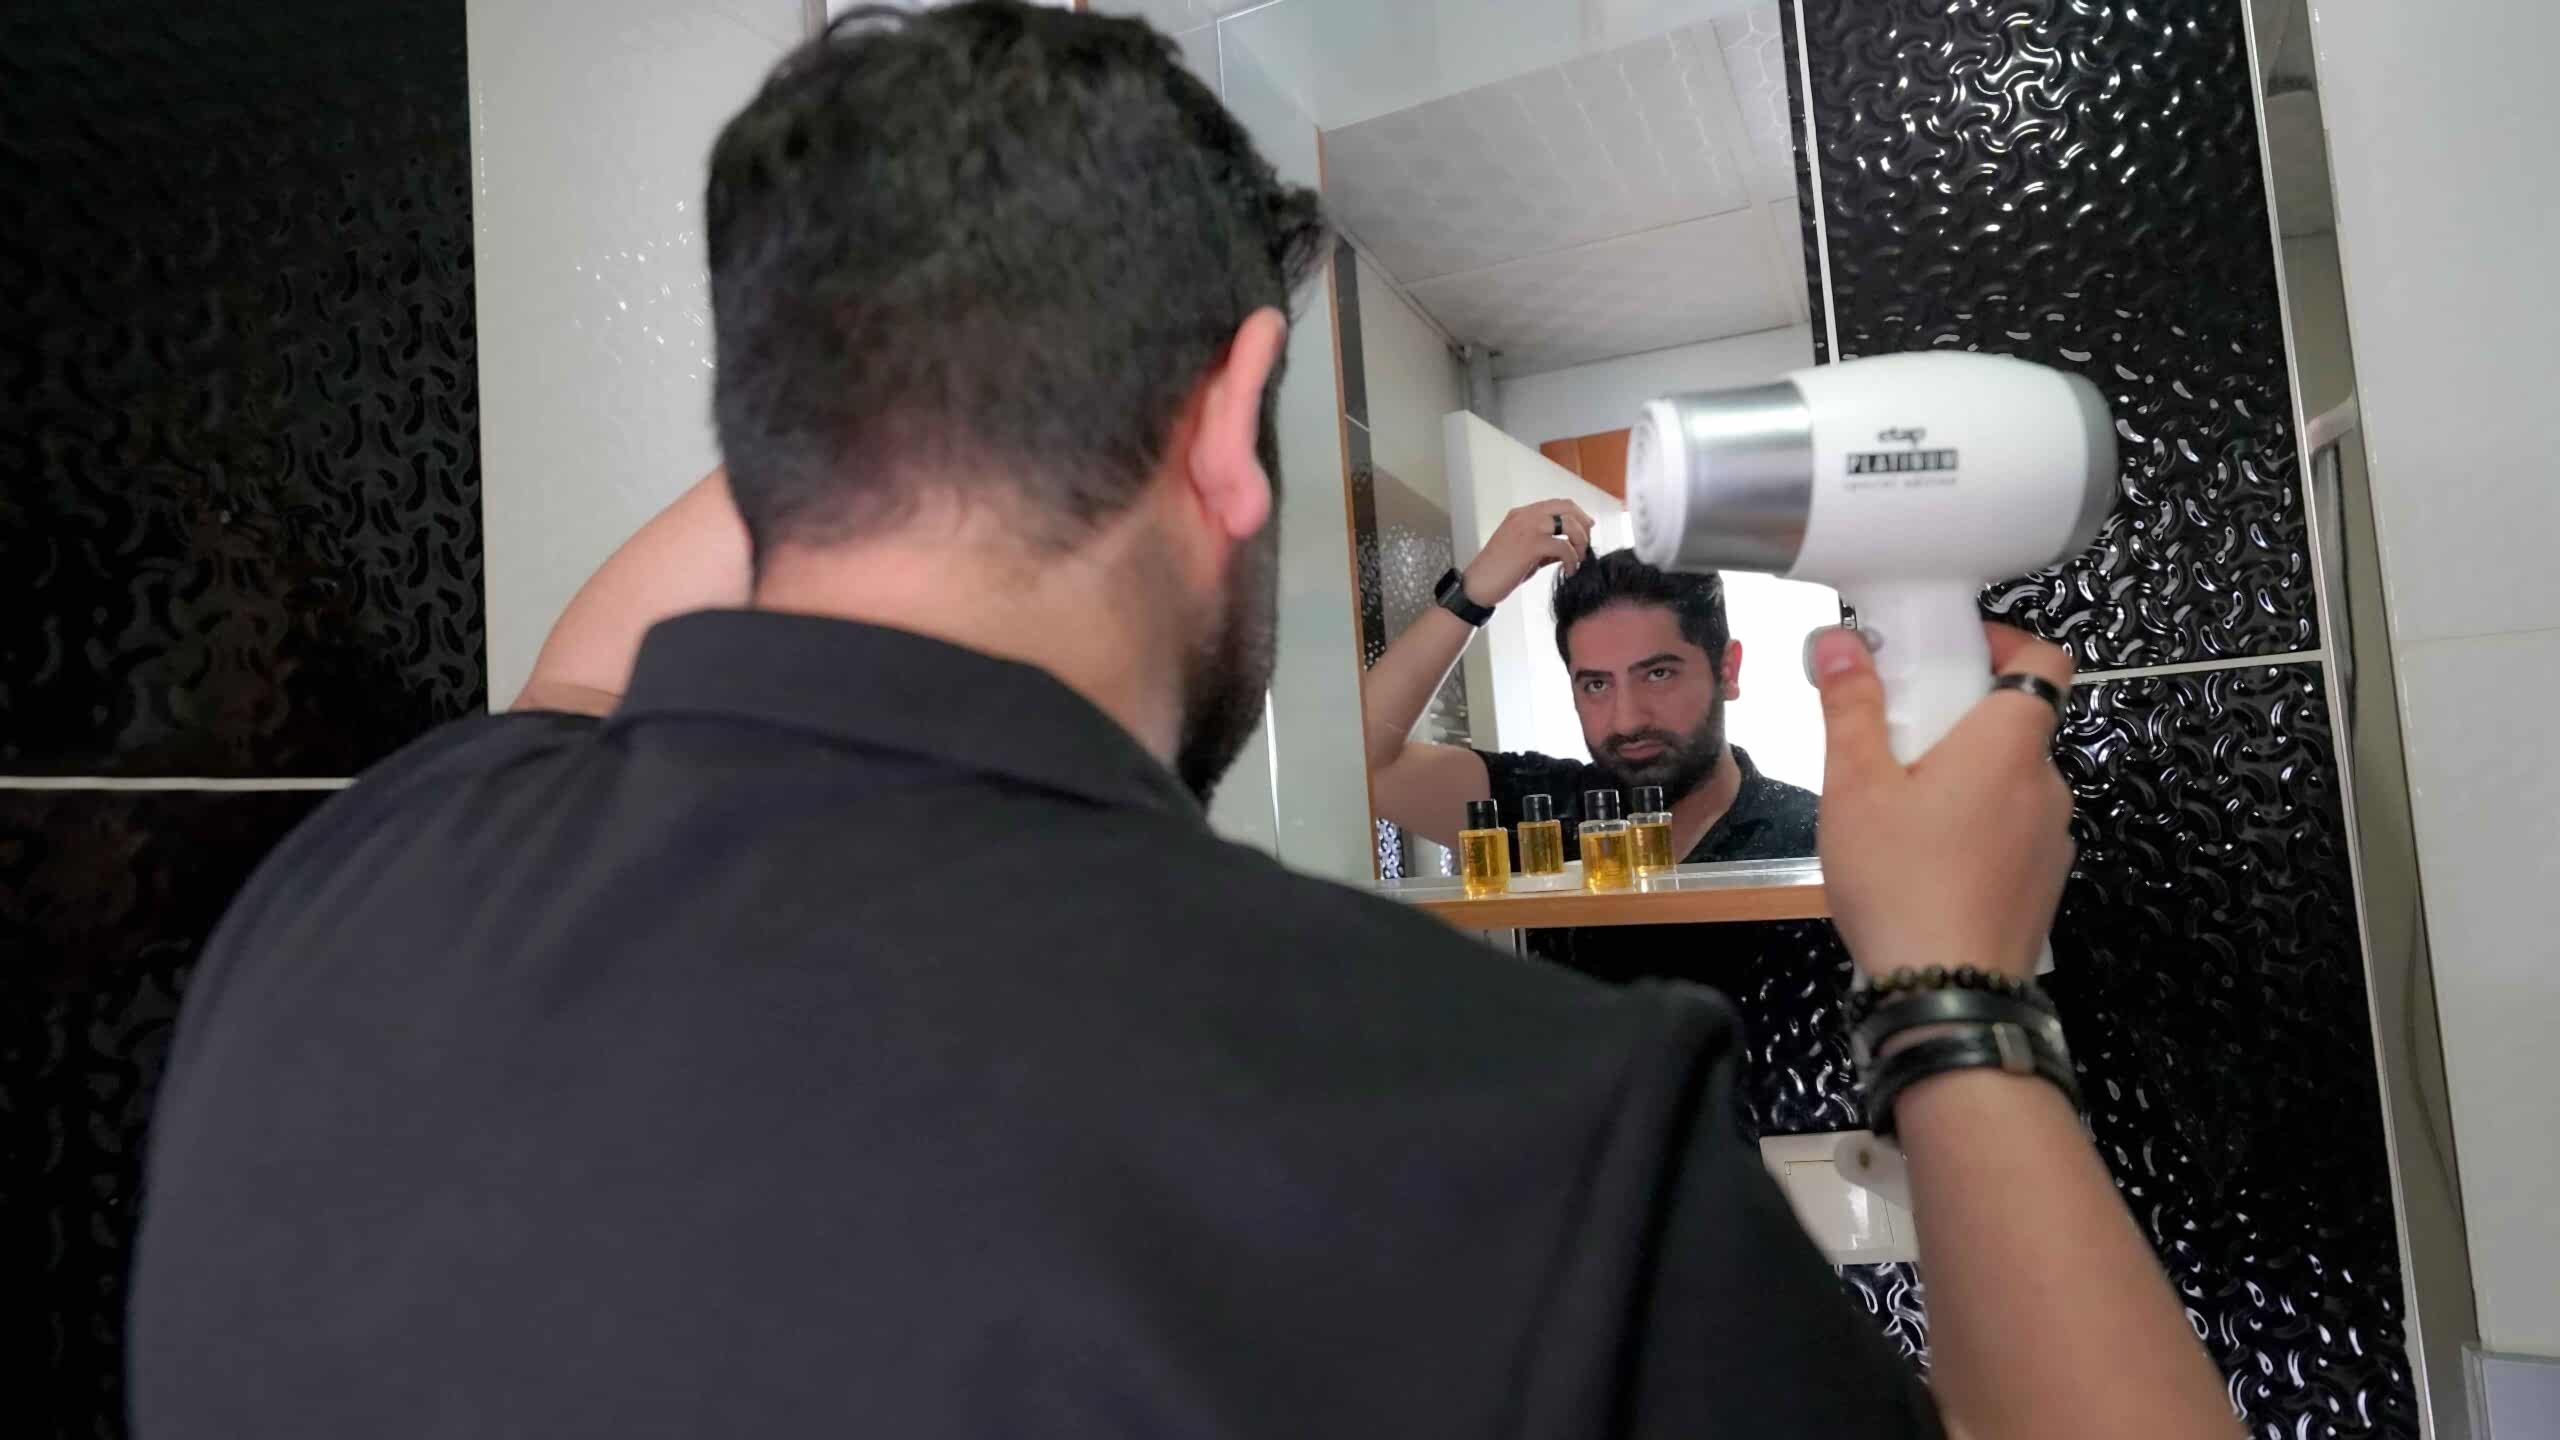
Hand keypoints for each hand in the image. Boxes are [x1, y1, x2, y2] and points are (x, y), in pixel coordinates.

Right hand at [1460, 500, 1594, 605]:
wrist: (1478, 584)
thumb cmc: (1498, 571)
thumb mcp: (1525, 554)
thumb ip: (1546, 547)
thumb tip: (1570, 549)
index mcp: (1522, 514)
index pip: (1558, 504)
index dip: (1577, 514)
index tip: (1587, 529)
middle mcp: (1526, 516)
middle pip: (1567, 507)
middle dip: (1583, 525)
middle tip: (1587, 545)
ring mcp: (1529, 528)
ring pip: (1569, 524)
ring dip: (1581, 542)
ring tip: (1579, 560)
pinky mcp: (1531, 545)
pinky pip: (1564, 547)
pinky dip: (1572, 560)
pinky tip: (1569, 571)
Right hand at [1810, 624, 2075, 979]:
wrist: (1947, 992)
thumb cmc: (1901, 878)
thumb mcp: (1856, 786)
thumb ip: (1852, 707)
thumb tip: (1841, 640)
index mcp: (2009, 744)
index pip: (2046, 659)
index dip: (2006, 641)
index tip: (1952, 652)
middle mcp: (2047, 784)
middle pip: (2018, 725)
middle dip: (1960, 722)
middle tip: (1896, 742)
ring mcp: (2052, 839)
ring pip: (2012, 783)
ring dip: (1967, 780)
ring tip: (1901, 814)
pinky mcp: (2043, 885)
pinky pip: (2013, 833)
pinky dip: (1977, 830)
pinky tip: (1926, 865)